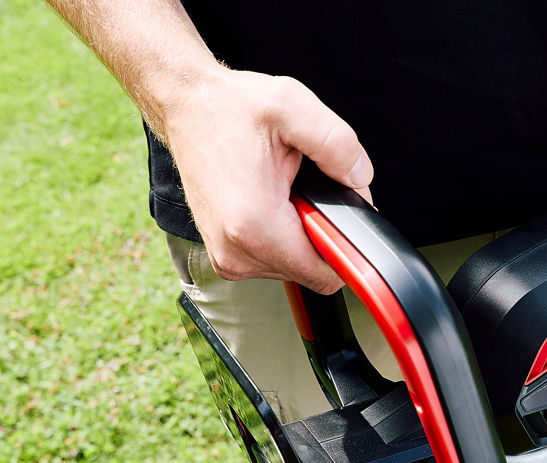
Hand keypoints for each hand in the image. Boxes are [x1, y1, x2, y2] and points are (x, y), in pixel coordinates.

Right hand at [162, 67, 373, 291]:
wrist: (186, 106)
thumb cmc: (230, 108)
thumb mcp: (293, 106)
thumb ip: (338, 144)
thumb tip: (361, 180)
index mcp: (255, 225)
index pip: (326, 273)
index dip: (345, 245)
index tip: (339, 213)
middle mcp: (238, 253)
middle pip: (312, 272)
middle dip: (322, 233)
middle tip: (307, 190)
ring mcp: (229, 260)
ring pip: (294, 269)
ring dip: (301, 235)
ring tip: (284, 192)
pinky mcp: (225, 258)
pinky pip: (273, 262)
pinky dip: (282, 238)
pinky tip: (271, 204)